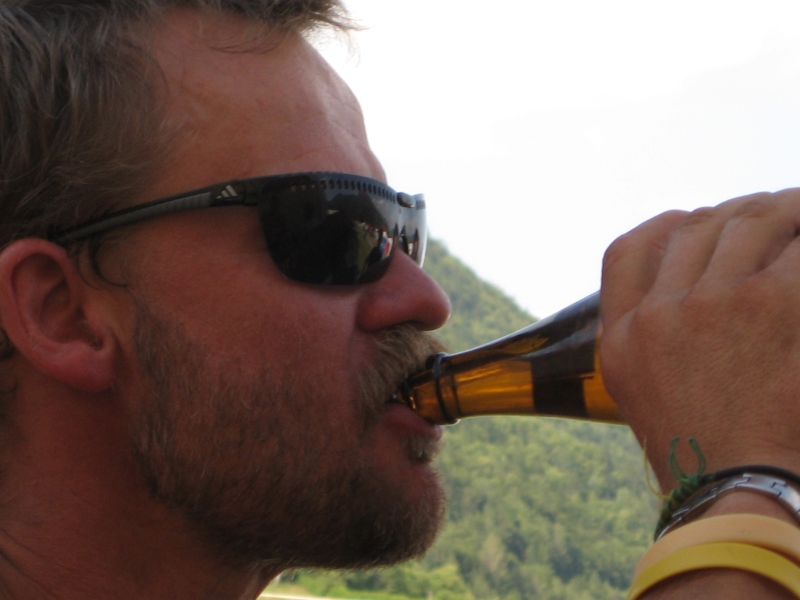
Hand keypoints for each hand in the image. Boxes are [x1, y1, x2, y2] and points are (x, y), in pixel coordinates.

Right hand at [599, 189, 799, 488]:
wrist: (739, 485)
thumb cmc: (700, 446)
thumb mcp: (638, 391)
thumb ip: (648, 337)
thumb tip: (686, 289)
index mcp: (621, 335)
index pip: (626, 251)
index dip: (664, 227)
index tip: (694, 221)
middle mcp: (660, 313)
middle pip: (694, 227)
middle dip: (735, 214)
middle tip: (770, 216)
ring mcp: (712, 303)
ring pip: (748, 220)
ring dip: (784, 210)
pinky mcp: (770, 302)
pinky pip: (796, 247)